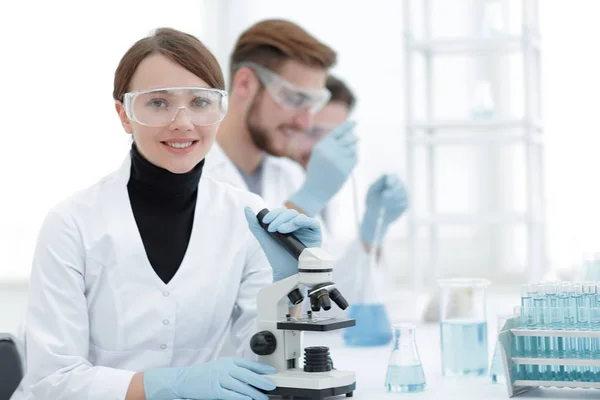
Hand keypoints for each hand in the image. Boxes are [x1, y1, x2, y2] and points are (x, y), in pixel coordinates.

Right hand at [143, 357, 275, 399]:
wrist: (185, 379)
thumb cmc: (204, 374)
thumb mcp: (220, 367)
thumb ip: (235, 370)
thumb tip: (252, 376)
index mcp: (228, 361)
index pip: (249, 363)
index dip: (262, 368)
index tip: (272, 372)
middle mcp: (225, 368)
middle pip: (248, 375)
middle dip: (261, 381)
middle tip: (271, 386)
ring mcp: (220, 379)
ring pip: (242, 386)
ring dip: (254, 393)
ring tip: (263, 398)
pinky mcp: (215, 391)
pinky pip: (231, 395)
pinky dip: (241, 398)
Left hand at [245, 207, 321, 281]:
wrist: (285, 272)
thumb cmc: (277, 256)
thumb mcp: (264, 238)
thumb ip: (255, 224)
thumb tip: (247, 208)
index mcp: (287, 223)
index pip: (281, 212)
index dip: (274, 214)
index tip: (266, 222)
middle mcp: (297, 225)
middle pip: (289, 213)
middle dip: (279, 218)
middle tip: (272, 228)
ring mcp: (307, 229)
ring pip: (298, 216)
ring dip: (288, 221)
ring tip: (281, 230)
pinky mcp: (316, 234)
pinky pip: (312, 222)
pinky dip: (303, 221)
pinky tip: (295, 224)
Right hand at [288, 121, 357, 215]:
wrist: (315, 190)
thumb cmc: (317, 172)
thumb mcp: (319, 155)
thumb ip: (331, 145)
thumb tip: (352, 135)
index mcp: (322, 146)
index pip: (337, 131)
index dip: (347, 126)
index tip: (355, 122)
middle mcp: (330, 151)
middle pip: (348, 140)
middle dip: (354, 139)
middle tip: (357, 138)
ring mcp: (338, 160)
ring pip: (353, 150)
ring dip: (352, 152)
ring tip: (344, 159)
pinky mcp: (345, 169)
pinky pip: (355, 159)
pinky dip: (353, 161)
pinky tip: (346, 166)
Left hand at [360, 174, 407, 245]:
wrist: (375, 218)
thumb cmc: (371, 203)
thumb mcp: (371, 192)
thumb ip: (378, 184)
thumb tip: (386, 178)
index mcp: (388, 181)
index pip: (392, 177)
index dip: (391, 181)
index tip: (387, 185)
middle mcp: (397, 187)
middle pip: (398, 186)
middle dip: (392, 192)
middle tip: (384, 198)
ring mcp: (403, 195)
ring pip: (401, 195)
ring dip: (392, 201)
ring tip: (384, 206)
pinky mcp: (405, 205)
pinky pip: (403, 204)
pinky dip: (396, 207)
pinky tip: (390, 209)